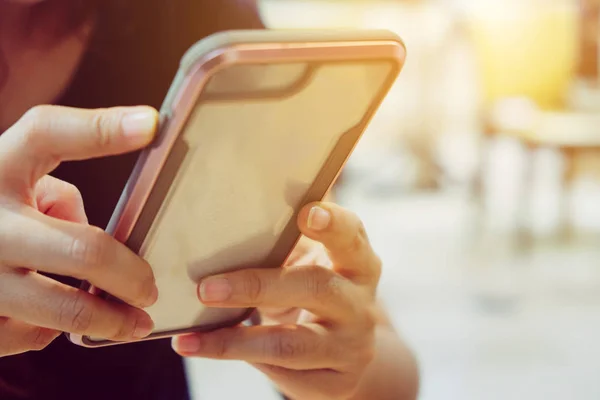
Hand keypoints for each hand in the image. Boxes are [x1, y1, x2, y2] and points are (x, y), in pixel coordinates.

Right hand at [0, 105, 158, 355]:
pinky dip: (53, 330)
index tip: (152, 124)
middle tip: (150, 289)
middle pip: (84, 252)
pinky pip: (33, 333)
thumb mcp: (8, 184)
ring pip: (65, 310)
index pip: (48, 133)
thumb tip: (106, 245)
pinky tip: (59, 321)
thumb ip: (56, 197)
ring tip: (137, 324)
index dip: (103, 128)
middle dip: (130, 276)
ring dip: (110, 320)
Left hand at [173, 203, 381, 399]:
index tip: (306, 213)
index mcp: (358, 262)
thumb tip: (266, 172)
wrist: (346, 352)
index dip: (333, 224)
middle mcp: (360, 302)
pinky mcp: (337, 382)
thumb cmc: (318, 290)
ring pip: (293, 342)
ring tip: (189, 338)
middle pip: (316, 288)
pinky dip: (243, 361)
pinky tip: (208, 350)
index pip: (352, 236)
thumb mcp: (315, 258)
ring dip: (236, 340)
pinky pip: (285, 374)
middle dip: (257, 286)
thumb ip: (296, 228)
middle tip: (206, 288)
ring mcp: (352, 346)